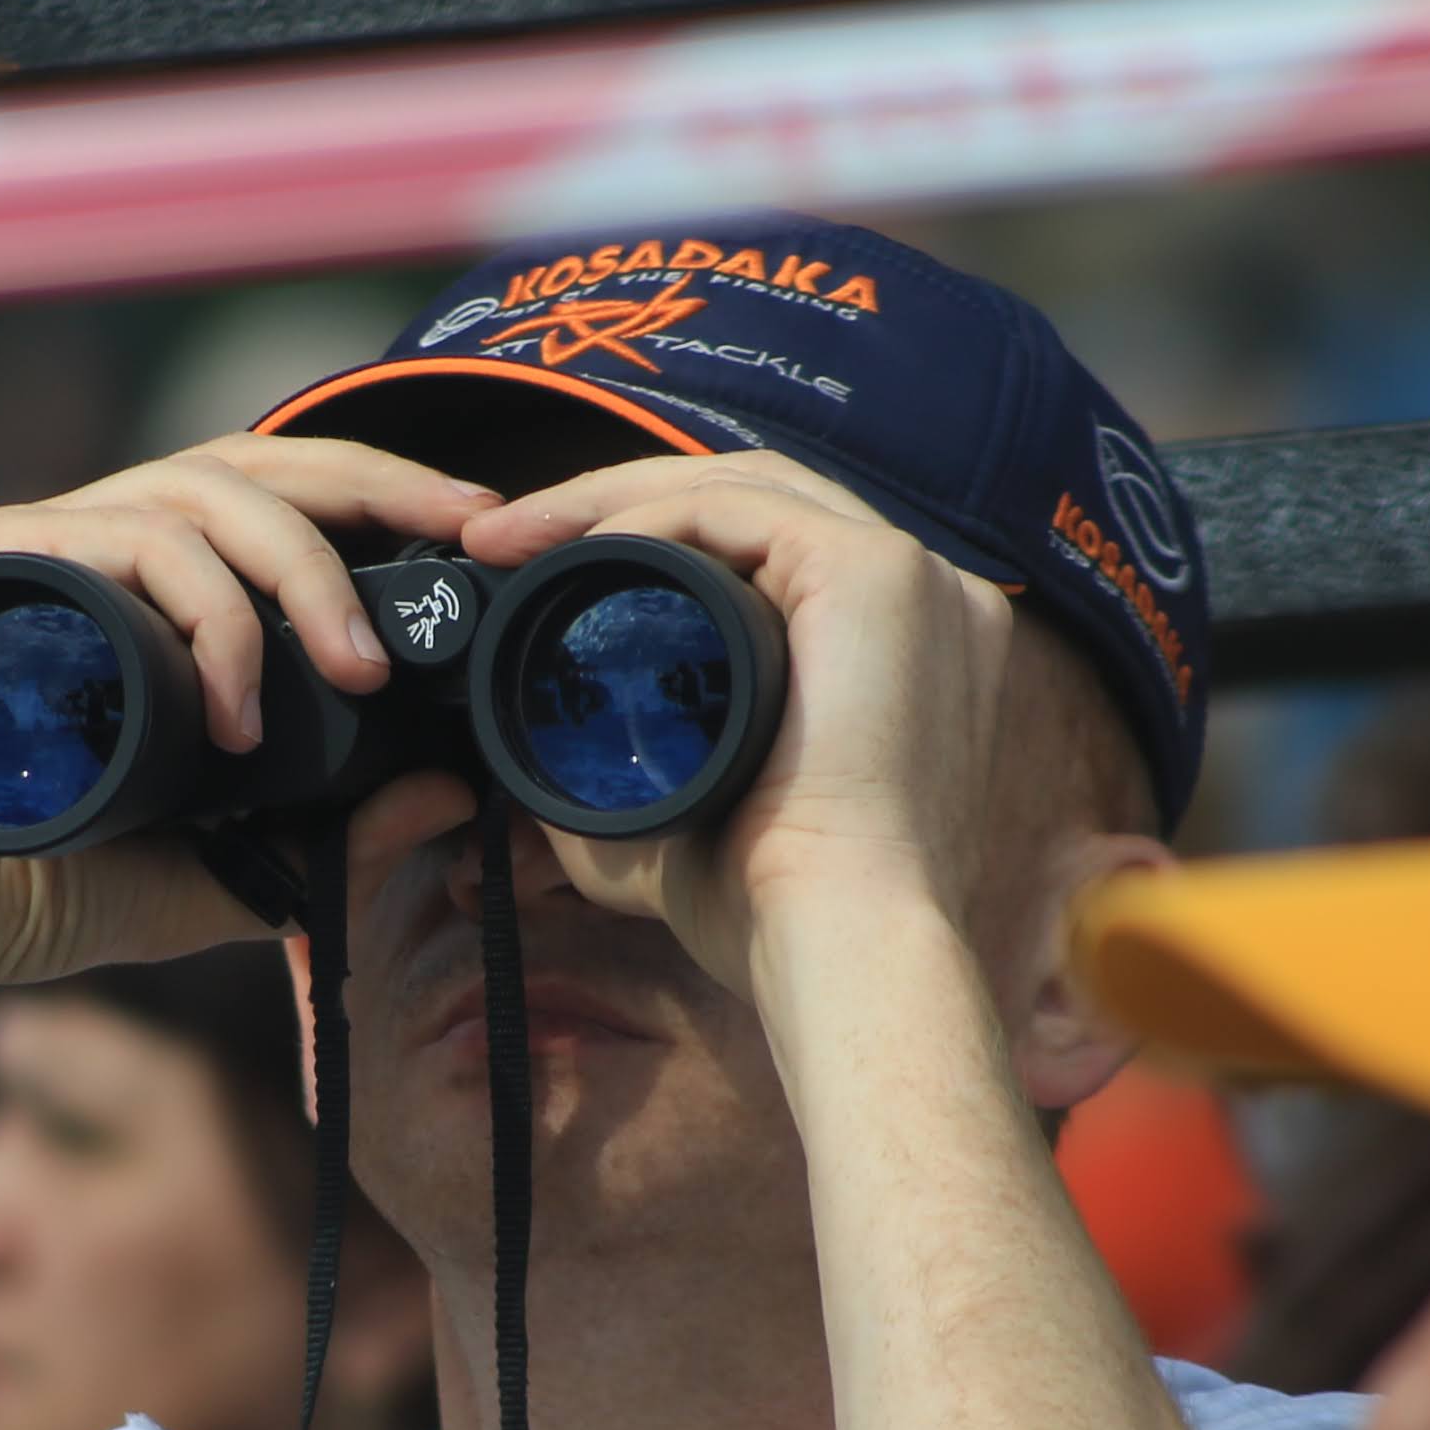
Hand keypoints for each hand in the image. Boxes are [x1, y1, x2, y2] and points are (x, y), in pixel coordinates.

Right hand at [0, 434, 497, 1001]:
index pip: (281, 506)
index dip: (388, 502)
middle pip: (258, 466)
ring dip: (298, 577)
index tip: (483, 539)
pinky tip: (232, 707)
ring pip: (200, 495)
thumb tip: (438, 800)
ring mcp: (35, 547)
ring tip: (357, 675)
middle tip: (467, 541)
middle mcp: (95, 549)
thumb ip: (301, 851)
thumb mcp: (188, 880)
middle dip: (380, 492)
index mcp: (142, 597)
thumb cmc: (0, 887)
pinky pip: (116, 546)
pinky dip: (198, 615)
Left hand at [454, 451, 1040, 992]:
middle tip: (504, 539)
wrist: (838, 941)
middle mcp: (925, 596)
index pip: (766, 549)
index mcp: (900, 646)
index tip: (537, 570)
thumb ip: (628, 775)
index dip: (648, 540)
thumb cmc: (774, 908)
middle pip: (750, 502)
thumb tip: (528, 756)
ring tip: (514, 537)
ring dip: (613, 500)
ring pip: (741, 487)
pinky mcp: (881, 571)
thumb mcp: (681, 820)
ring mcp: (913, 575)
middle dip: (614, 506)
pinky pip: (743, 507)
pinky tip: (578, 548)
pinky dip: (650, 515)